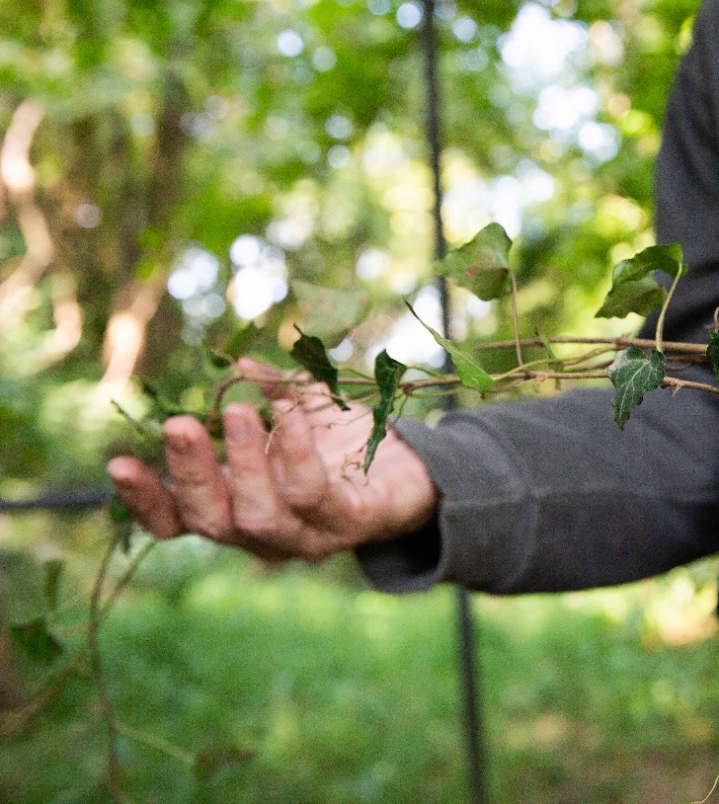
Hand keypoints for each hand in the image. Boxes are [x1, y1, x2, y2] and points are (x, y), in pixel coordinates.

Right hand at [106, 360, 437, 561]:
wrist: (418, 468)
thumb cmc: (344, 444)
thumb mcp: (300, 412)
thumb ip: (268, 392)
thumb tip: (240, 364)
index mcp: (238, 508)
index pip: (178, 520)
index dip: (146, 500)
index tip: (118, 462)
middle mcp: (266, 533)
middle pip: (214, 520)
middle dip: (194, 472)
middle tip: (179, 423)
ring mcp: (309, 536)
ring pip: (260, 515)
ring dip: (245, 461)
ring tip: (239, 411)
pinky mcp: (352, 523)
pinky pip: (315, 495)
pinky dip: (297, 454)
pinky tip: (291, 416)